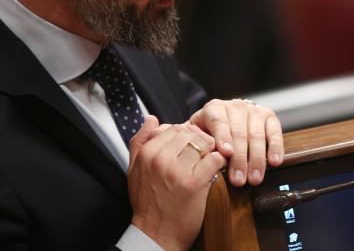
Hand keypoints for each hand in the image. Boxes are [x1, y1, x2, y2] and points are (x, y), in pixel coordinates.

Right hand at [127, 115, 226, 250]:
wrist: (156, 235)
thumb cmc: (148, 203)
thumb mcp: (134, 170)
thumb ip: (139, 141)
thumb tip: (152, 119)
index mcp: (147, 153)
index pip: (173, 127)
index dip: (186, 135)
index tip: (190, 146)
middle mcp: (160, 159)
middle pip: (189, 132)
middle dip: (200, 140)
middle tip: (203, 153)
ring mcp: (177, 170)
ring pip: (203, 142)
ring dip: (210, 150)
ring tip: (208, 161)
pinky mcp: (195, 182)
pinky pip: (215, 158)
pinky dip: (219, 162)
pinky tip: (215, 171)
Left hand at [188, 99, 283, 186]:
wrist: (224, 126)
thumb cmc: (207, 136)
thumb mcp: (194, 135)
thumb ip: (189, 139)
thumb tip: (178, 143)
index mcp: (214, 108)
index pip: (218, 121)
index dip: (222, 137)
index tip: (225, 153)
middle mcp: (235, 106)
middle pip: (239, 132)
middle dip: (240, 158)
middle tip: (239, 180)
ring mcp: (253, 111)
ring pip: (256, 134)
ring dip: (257, 159)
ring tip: (254, 178)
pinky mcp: (269, 117)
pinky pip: (274, 131)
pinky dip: (276, 147)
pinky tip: (274, 161)